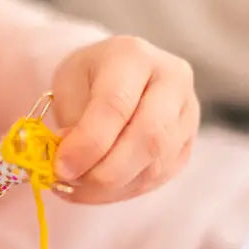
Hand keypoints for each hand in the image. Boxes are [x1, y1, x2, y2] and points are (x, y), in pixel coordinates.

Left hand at [51, 36, 199, 203]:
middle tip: (68, 183)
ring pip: (155, 165)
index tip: (61, 168)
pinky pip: (158, 178)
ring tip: (76, 187)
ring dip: (110, 188)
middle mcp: (172, 81)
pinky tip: (96, 189)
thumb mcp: (67, 87)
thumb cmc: (88, 79)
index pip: (116, 105)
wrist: (115, 75)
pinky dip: (122, 192)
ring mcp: (187, 114)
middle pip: (148, 138)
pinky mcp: (187, 145)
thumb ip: (71, 124)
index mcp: (134, 56)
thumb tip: (72, 165)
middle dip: (104, 172)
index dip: (88, 143)